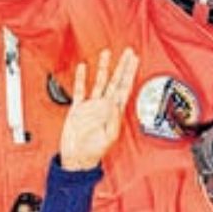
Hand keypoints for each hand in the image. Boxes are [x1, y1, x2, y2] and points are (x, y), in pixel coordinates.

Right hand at [59, 48, 137, 170]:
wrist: (77, 159)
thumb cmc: (94, 152)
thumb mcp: (108, 137)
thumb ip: (112, 119)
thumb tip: (112, 103)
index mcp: (115, 112)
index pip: (126, 88)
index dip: (131, 73)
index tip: (135, 60)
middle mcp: (105, 106)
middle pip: (116, 81)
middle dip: (122, 66)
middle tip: (128, 52)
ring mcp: (91, 106)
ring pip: (99, 82)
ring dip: (103, 68)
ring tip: (106, 53)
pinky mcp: (78, 109)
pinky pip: (80, 90)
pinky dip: (82, 78)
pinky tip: (84, 68)